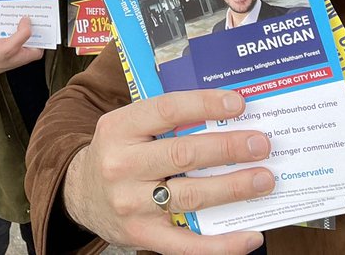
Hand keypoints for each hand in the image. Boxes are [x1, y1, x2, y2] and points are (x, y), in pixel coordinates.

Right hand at [0, 16, 43, 82]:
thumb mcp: (10, 46)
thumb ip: (22, 33)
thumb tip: (28, 21)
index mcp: (28, 55)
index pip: (43, 42)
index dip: (43, 31)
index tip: (42, 20)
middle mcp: (22, 51)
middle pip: (31, 35)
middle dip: (30, 24)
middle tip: (30, 12)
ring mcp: (13, 46)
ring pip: (20, 31)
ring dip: (18, 23)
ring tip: (18, 13)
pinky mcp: (5, 42)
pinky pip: (10, 31)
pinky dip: (9, 25)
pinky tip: (7, 19)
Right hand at [62, 89, 272, 253]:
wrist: (80, 194)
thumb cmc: (118, 153)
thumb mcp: (127, 126)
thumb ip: (164, 118)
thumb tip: (224, 111)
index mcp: (118, 128)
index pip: (167, 110)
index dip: (204, 105)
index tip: (239, 104)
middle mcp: (121, 165)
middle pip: (183, 154)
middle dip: (228, 148)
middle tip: (261, 144)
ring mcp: (131, 203)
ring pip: (190, 195)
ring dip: (233, 187)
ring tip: (264, 179)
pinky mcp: (142, 235)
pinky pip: (188, 243)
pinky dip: (223, 243)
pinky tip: (250, 235)